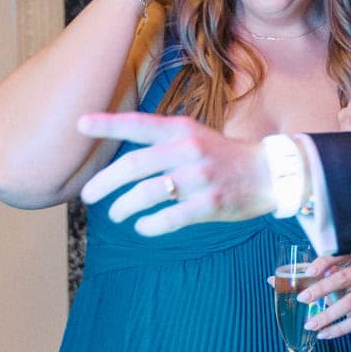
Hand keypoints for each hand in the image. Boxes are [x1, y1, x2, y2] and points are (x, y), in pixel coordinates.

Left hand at [76, 111, 275, 233]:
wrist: (271, 173)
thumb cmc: (223, 156)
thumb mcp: (195, 136)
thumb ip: (161, 143)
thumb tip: (120, 163)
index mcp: (181, 130)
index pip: (138, 124)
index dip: (108, 124)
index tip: (80, 124)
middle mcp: (189, 149)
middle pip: (134, 166)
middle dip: (105, 183)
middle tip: (88, 196)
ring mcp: (201, 177)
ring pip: (148, 194)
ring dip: (125, 207)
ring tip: (116, 214)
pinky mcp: (211, 203)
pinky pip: (171, 217)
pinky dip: (151, 225)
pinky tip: (143, 227)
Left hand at [294, 254, 350, 338]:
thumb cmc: (348, 285)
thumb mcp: (335, 275)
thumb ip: (315, 276)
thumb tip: (280, 281)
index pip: (339, 255)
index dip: (324, 263)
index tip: (308, 272)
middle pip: (344, 278)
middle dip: (321, 288)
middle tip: (302, 298)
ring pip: (350, 303)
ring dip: (327, 315)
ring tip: (310, 325)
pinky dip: (337, 329)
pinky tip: (323, 333)